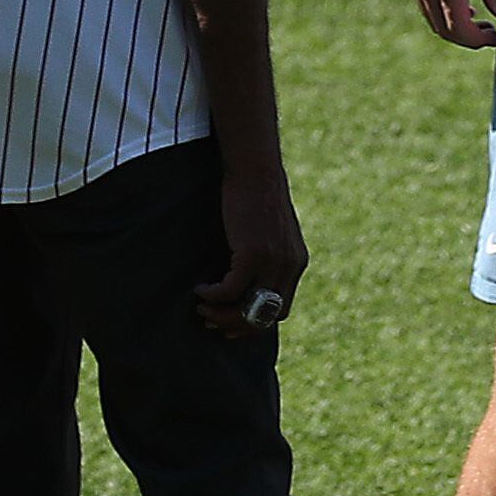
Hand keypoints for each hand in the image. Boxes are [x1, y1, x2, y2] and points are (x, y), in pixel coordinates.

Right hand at [195, 166, 311, 333]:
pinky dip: (212, 295)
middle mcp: (289, 266)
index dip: (256, 323)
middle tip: (212, 323)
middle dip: (238, 325)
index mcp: (296, 263)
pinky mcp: (252, 254)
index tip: (232, 324)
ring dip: (221, 314)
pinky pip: (229, 290)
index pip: (280, 309)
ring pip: (247, 308)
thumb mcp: (271, 232)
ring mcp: (272, 262)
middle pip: (266, 316)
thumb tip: (245, 277)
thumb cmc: (257, 196)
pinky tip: (199, 289)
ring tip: (202, 308)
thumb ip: (267, 256)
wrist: (256, 170)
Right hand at [406, 0, 495, 48]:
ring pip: (433, 19)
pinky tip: (462, 5)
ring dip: (454, 27)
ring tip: (479, 20)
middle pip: (443, 30)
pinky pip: (426, 4)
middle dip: (467, 38)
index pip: (459, 28)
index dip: (478, 40)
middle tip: (489, 33)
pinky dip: (443, 12)